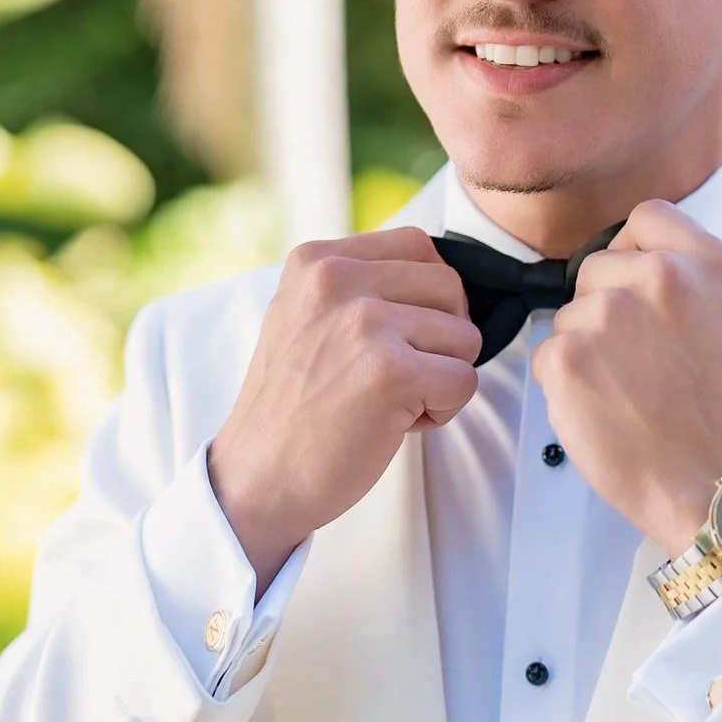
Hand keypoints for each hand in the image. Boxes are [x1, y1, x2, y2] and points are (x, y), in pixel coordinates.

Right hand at [210, 228, 480, 587]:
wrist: (257, 476)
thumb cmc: (291, 407)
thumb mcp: (303, 316)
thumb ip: (356, 286)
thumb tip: (433, 278)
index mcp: (316, 260)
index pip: (417, 246)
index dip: (425, 297)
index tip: (397, 335)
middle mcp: (337, 280)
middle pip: (449, 287)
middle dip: (439, 337)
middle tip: (395, 374)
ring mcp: (365, 324)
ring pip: (465, 335)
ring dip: (441, 375)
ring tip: (390, 399)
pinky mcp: (391, 372)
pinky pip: (464, 380)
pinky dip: (443, 410)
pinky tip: (395, 422)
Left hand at [530, 201, 721, 557]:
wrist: (719, 486)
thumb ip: (688, 272)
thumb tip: (632, 254)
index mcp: (708, 262)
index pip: (645, 217)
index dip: (633, 254)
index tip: (640, 292)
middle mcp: (660, 277)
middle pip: (594, 268)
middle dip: (605, 309)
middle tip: (641, 363)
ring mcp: (609, 314)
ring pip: (567, 314)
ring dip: (585, 350)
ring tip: (630, 393)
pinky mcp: (569, 357)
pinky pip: (547, 355)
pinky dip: (565, 385)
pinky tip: (606, 411)